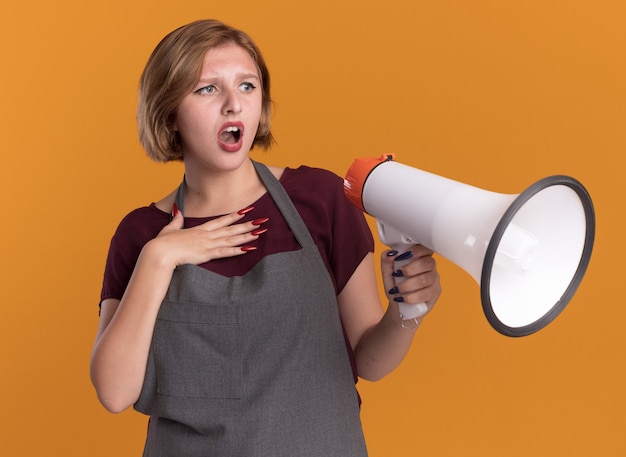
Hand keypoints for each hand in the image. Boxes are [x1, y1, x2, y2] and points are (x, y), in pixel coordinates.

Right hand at [145, 206, 267, 267]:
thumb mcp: (169, 229)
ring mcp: (208, 244)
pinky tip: (249, 249)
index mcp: (199, 229)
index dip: (235, 216)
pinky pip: (225, 252)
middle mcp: (206, 235)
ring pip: (232, 238)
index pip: (221, 220)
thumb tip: (177, 210)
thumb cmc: (162, 243)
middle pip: (231, 228)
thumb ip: (176, 220)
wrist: (159, 252)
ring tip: (260, 232)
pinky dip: (237, 250)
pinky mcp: (207, 254)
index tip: (246, 210)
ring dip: (247, 236)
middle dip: (248, 224)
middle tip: (262, 220)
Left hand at [381, 245, 440, 310]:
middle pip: (428, 263)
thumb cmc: (396, 288)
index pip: (426, 249)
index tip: (405, 255)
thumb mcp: (388, 274)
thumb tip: (390, 253)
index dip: (418, 250)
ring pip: (425, 279)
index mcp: (420, 258)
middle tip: (398, 274)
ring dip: (408, 285)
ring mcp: (434, 281)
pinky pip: (425, 293)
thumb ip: (387, 261)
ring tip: (397, 289)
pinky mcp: (434, 294)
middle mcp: (430, 268)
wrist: (399, 307)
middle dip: (410, 268)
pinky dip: (411, 296)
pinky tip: (403, 298)